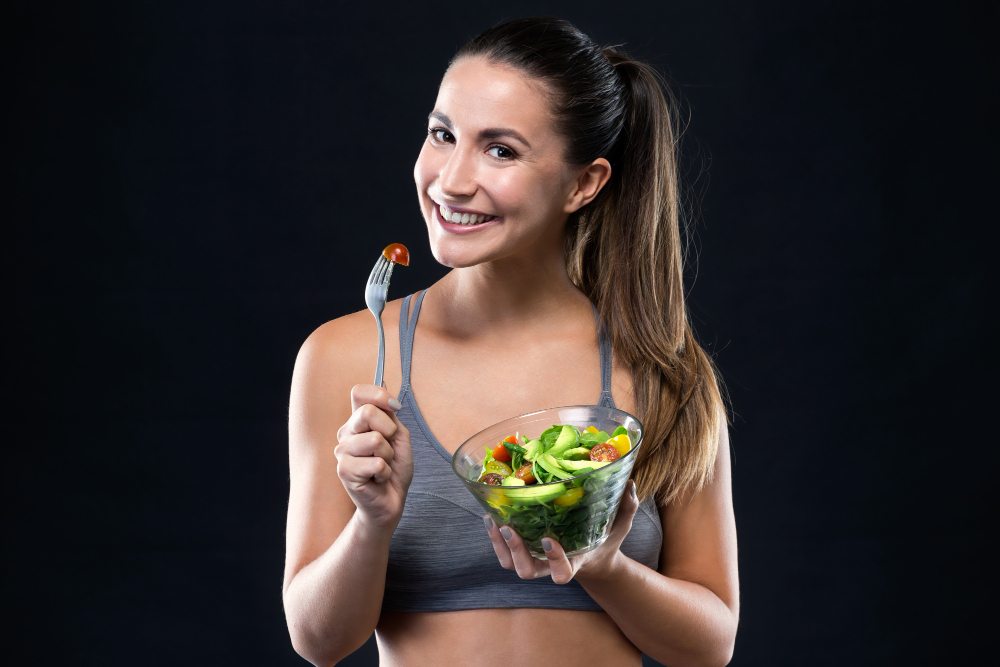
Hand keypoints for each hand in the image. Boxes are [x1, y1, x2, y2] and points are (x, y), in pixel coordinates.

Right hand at [334, 384, 412, 530]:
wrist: (391, 500)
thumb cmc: (394, 468)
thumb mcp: (398, 436)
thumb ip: (390, 415)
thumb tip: (387, 396)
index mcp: (357, 421)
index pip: (358, 392)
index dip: (378, 395)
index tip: (395, 408)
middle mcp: (346, 433)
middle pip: (367, 412)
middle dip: (389, 431)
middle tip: (389, 449)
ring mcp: (342, 451)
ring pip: (375, 440)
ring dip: (388, 456)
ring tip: (382, 466)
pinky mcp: (344, 470)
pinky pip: (376, 463)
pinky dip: (385, 472)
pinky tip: (378, 478)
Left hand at [484, 481, 639, 583]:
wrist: (591, 559)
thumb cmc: (604, 541)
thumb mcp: (619, 527)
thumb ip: (626, 508)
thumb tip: (630, 483)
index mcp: (574, 563)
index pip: (562, 572)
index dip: (554, 560)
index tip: (548, 539)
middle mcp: (550, 566)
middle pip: (527, 571)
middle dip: (516, 551)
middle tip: (508, 527)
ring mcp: (535, 561)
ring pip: (510, 564)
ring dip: (499, 545)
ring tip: (494, 520)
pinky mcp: (523, 553)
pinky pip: (502, 553)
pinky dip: (493, 537)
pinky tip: (491, 515)